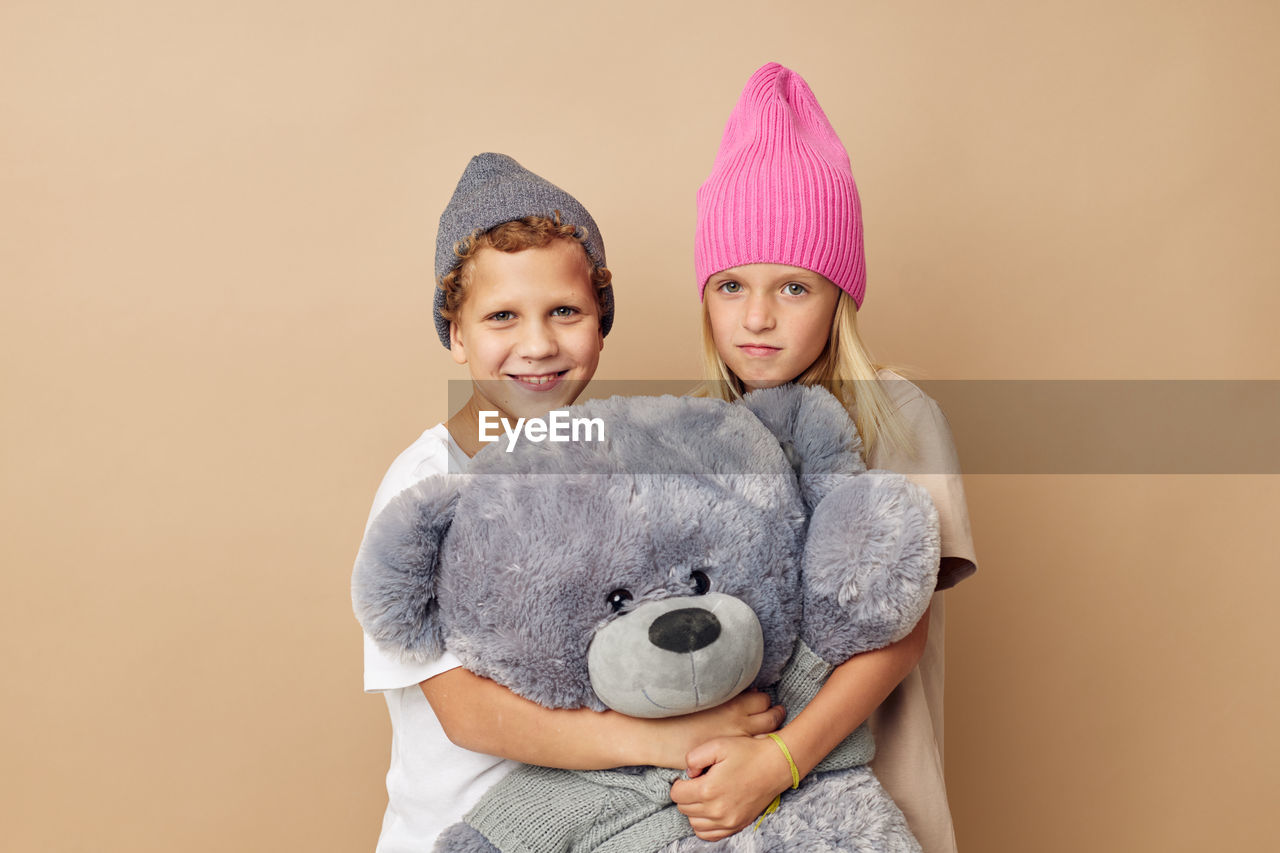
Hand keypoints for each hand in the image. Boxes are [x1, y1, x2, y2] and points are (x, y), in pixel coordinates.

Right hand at [650, 691, 783, 767]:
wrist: (656, 735)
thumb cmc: (673, 711)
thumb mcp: (702, 696)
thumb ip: (724, 695)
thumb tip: (742, 691)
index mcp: (731, 702)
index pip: (762, 699)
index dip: (763, 702)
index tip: (762, 703)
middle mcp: (738, 723)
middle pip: (770, 719)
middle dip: (774, 716)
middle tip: (774, 716)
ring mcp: (734, 744)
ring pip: (765, 739)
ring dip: (767, 735)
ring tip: (766, 735)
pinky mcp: (725, 760)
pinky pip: (749, 756)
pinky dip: (753, 751)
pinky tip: (748, 751)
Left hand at [669, 734, 794, 840]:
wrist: (776, 765)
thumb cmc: (748, 752)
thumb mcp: (718, 744)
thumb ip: (694, 757)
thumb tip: (688, 774)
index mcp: (708, 790)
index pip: (676, 794)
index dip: (680, 782)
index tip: (691, 775)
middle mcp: (716, 810)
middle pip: (684, 808)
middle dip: (687, 794)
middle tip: (699, 781)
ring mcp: (728, 821)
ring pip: (694, 823)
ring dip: (694, 810)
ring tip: (704, 795)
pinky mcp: (737, 825)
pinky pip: (709, 835)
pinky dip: (705, 824)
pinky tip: (710, 810)